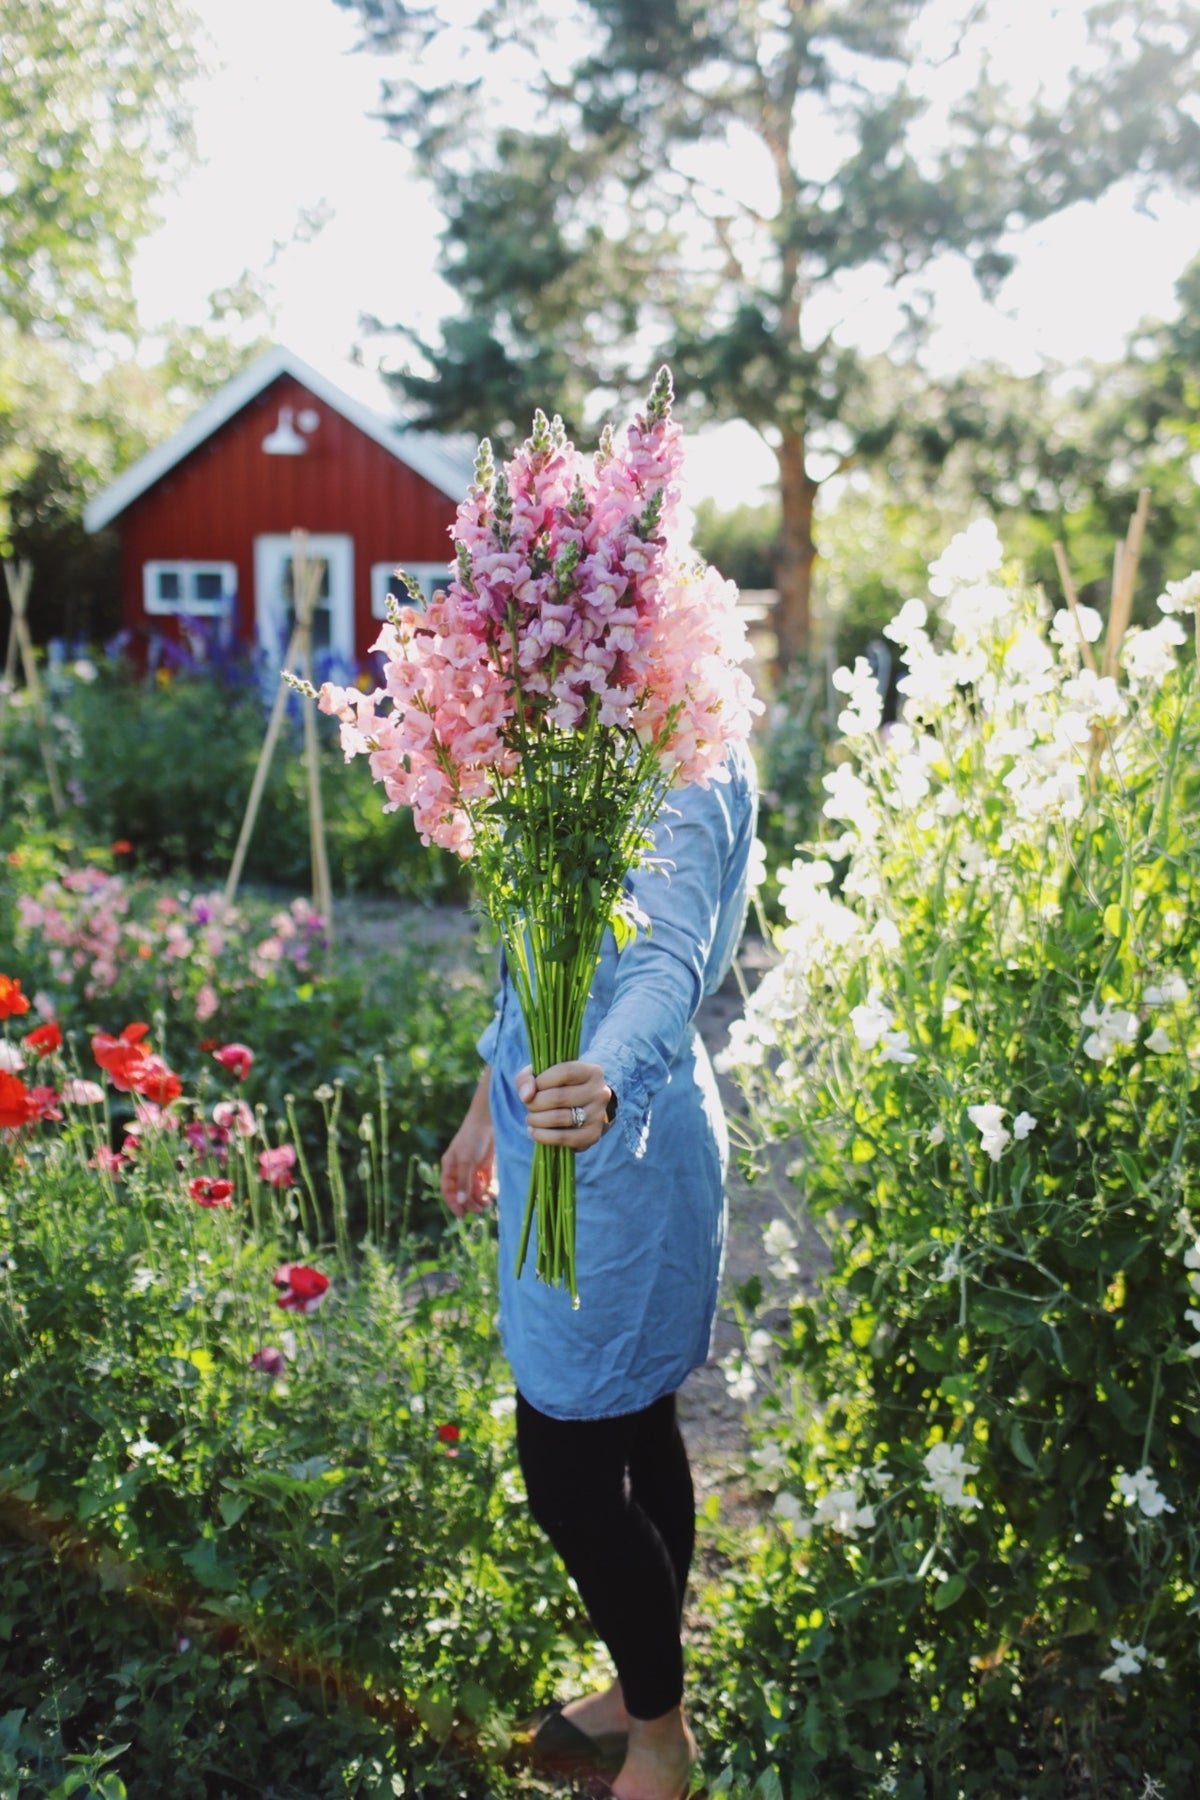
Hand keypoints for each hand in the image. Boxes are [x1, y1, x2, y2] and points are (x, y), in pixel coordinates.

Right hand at [440, 1072, 495, 1216]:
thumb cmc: (471, 1139)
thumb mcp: (466, 1161)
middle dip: (471, 1203)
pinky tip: (494, 1193)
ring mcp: (473, 1169)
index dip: (453, 1204)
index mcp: (450, 1168)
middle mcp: (460, 1170)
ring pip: (476, 1190)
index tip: (461, 1216)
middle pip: (463, 1193)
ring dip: (481, 1198)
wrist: (488, 1121)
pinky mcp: (486, 1167)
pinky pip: (486, 1184)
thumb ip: (464, 1182)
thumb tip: (461, 1202)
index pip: (448, 1191)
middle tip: (480, 1210)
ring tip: (488, 1202)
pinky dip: (490, 1190)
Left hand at [516, 1060, 613, 1149]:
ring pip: (559, 1118)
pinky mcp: (592, 1135)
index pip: (564, 1072)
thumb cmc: (558, 1088)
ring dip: (537, 1120)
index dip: (542, 1081)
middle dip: (535, 1103)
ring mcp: (597, 1115)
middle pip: (559, 1097)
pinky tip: (535, 1132)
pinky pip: (563, 1138)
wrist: (583, 1110)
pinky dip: (543, 1136)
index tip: (533, 1088)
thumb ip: (527, 1078)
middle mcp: (599, 1092)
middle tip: (529, 1106)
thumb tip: (526, 1096)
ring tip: (531, 1119)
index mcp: (591, 1072)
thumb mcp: (543, 1075)